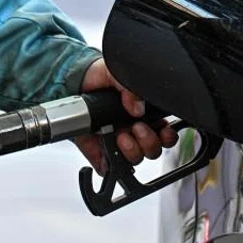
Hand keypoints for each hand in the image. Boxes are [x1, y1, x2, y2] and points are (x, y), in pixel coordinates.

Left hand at [75, 58, 178, 174]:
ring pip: (137, 159)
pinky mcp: (101, 154)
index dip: (167, 135)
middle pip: (154, 149)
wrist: (75, 83)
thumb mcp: (118, 73)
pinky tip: (105, 147)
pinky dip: (111, 164)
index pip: (166, 132)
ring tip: (120, 136)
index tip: (162, 129)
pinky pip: (112, 168)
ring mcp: (119, 143)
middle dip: (149, 142)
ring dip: (132, 150)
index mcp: (146, 114)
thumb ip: (131, 87)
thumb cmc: (100, 78)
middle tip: (136, 128)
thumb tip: (138, 107)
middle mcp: (135, 131)